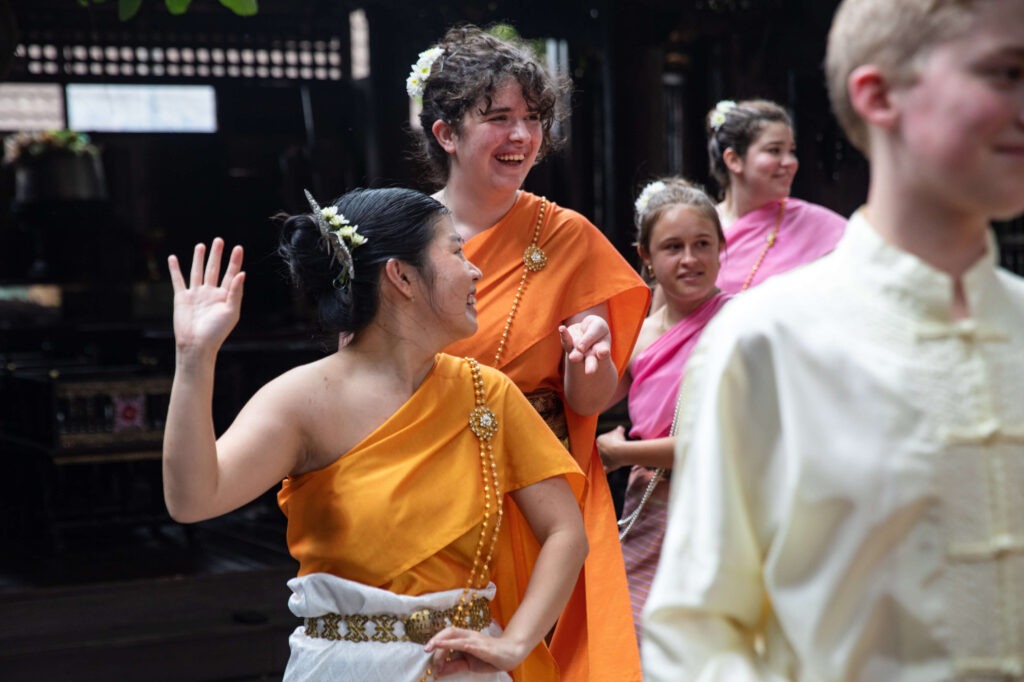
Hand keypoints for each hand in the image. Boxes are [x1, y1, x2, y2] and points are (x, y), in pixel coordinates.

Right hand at [168, 238, 244, 353]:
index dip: (234, 261)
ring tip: (201, 245)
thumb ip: (236, 292)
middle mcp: (210, 293)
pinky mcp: (182, 297)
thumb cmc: (217, 331)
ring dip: (199, 258)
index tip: (238, 248)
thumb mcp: (231, 311)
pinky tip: (173, 258)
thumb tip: (242, 273)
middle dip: (217, 255)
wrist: (197, 344)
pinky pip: (178, 280)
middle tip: (219, 240)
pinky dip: (175, 269)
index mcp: (224, 296)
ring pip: (197, 271)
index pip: (231, 274)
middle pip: (214, 269)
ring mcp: (196, 294)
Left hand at [424, 627, 528, 676]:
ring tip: (434, 646)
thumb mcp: (468, 664)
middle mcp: (469, 636)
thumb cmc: (489, 658)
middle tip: (426, 649)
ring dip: (446, 642)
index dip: (437, 644)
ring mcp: (477, 641)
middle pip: (450, 631)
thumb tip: (438, 671)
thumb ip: (454, 666)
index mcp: (464, 638)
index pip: (447, 637)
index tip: (429, 656)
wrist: (510, 655)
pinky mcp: (485, 648)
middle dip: (437, 638)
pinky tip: (459, 646)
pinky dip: (465, 645)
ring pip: (459, 637)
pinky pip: (474, 645)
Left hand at [558, 314, 611, 374]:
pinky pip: (566, 340)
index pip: (604, 351)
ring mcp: (578, 352)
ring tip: (573, 357)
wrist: (584, 329)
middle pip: (591, 362)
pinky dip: (564, 334)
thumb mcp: (598, 327)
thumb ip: (591, 336)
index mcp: (603, 350)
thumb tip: (579, 348)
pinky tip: (562, 329)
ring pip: (577, 356)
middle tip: (589, 372)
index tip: (603, 352)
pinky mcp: (568, 345)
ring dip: (576, 356)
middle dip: (590, 367)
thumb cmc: (595, 328)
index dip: (603, 352)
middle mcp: (591, 355)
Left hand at [597, 425, 626, 472]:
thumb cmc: (618, 440)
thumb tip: (621, 428)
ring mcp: (602, 459)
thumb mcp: (619, 431)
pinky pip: (604, 469)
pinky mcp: (607, 466)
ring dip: (605, 458)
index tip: (614, 440)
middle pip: (601, 449)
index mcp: (599, 440)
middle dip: (606, 449)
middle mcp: (598, 450)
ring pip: (602, 459)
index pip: (602, 440)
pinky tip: (604, 472)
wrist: (620, 452)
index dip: (608, 440)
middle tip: (614, 448)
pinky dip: (604, 470)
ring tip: (613, 457)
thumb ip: (619, 429)